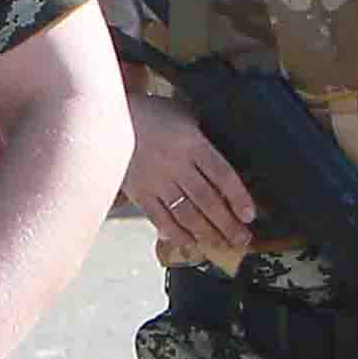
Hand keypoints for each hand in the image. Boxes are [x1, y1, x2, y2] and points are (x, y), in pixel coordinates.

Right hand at [122, 96, 256, 264]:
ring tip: (221, 245)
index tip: (250, 215)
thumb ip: (203, 136)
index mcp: (192, 143)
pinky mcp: (139, 192)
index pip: (222, 175)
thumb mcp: (183, 114)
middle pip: (208, 200)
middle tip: (242, 239)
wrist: (107, 118)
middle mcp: (176, 164)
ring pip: (187, 213)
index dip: (238, 197)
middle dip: (227, 224)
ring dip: (206, 233)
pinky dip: (176, 233)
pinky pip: (160, 218)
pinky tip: (189, 242)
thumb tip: (226, 160)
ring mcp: (157, 180)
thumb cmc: (151, 114)